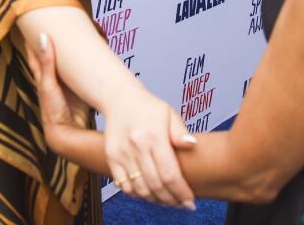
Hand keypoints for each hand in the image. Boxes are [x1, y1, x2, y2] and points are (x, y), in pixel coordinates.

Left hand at [27, 33, 89, 144]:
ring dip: (68, 51)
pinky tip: (89, 56)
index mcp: (42, 76)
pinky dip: (82, 62)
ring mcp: (66, 83)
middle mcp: (53, 78)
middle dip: (53, 43)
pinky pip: (80, 70)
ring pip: (66, 62)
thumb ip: (47, 61)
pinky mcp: (78, 88)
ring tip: (72, 37)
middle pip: (51, 56)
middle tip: (56, 27)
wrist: (68, 131)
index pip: (35, 54)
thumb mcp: (49, 83)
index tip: (33, 24)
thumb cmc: (53, 109)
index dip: (33, 41)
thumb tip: (43, 36)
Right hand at [101, 82, 195, 208]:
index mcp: (154, 136)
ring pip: (140, 189)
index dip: (181, 192)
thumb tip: (191, 145)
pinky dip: (137, 194)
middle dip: (171, 200)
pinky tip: (148, 193)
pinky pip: (124, 185)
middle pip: (155, 185)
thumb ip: (180, 132)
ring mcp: (122, 153)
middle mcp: (136, 146)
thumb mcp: (169, 113)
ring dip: (155, 200)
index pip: (170, 174)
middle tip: (181, 204)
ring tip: (167, 200)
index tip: (190, 202)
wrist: (120, 99)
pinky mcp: (111, 157)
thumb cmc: (149, 107)